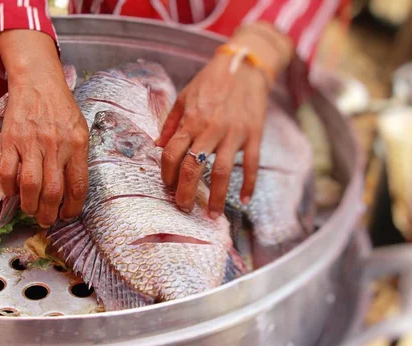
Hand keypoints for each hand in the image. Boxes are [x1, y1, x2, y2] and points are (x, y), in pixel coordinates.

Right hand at [0, 30, 89, 227]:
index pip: (78, 186)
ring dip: (30, 206)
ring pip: (29, 186)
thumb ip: (78, 159)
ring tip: (31, 212)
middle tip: (47, 221)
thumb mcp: (80, 131)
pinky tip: (14, 193)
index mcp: (77, 145)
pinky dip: (9, 189)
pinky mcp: (11, 140)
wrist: (38, 83)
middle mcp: (55, 146)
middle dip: (49, 214)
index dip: (73, 208)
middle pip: (52, 191)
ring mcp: (31, 143)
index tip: (67, 216)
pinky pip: (7, 172)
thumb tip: (72, 192)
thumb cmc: (62, 110)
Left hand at [156, 22, 292, 218]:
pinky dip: (248, 184)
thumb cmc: (211, 81)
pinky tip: (243, 200)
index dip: (166, 173)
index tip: (167, 185)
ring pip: (221, 172)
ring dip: (215, 197)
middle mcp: (210, 130)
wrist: (245, 66)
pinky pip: (250, 164)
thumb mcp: (185, 96)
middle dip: (185, 192)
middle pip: (192, 168)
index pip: (172, 154)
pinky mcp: (253, 135)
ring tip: (211, 215)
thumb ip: (171, 123)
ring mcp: (233, 134)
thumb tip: (158, 145)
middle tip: (183, 208)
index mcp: (191, 121)